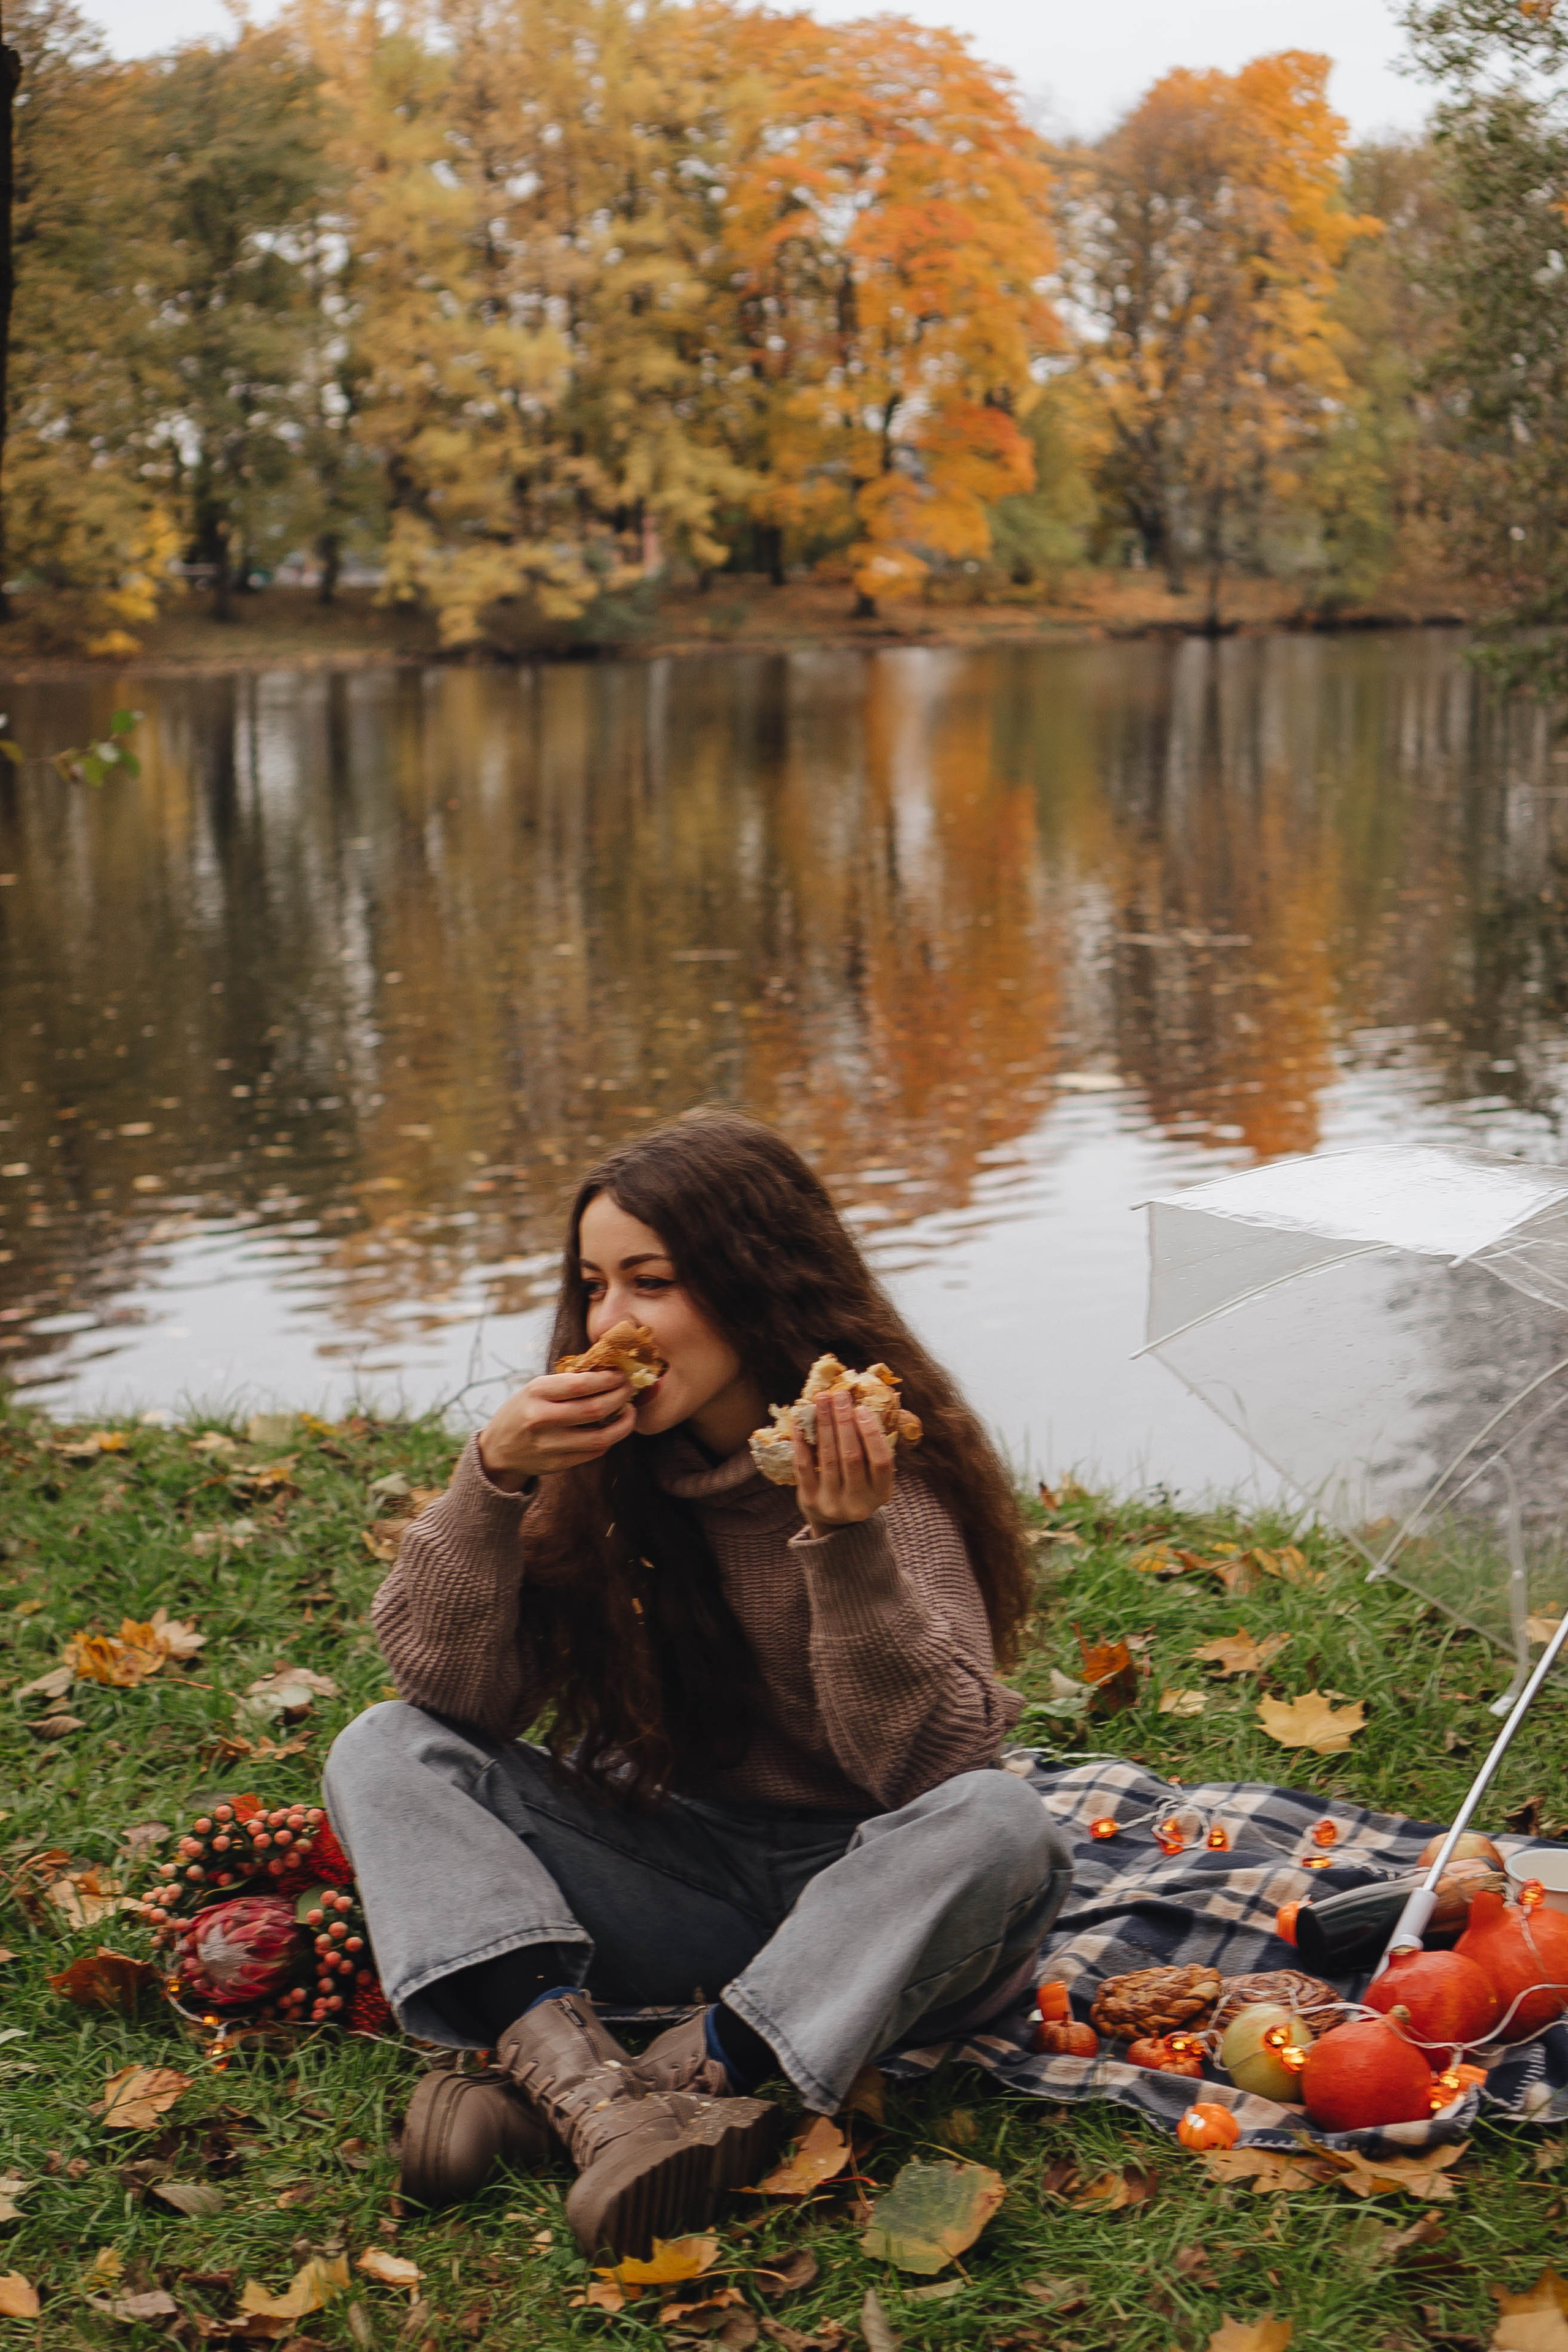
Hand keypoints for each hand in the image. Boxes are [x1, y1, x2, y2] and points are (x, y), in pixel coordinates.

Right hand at [477, 1371, 636, 1490]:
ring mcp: (550, 1445)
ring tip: (629, 1410)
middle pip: (594, 1409)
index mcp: (536, 1393)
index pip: (580, 1384)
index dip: (607, 1379)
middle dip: (620, 1396)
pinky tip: (614, 1428)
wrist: (498, 1450)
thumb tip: (609, 1371)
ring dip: (623, 1423)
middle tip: (631, 1388)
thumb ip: (567, 1382)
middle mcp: (541, 1419)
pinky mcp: (558, 1464)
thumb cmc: (523, 1411)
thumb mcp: (536, 1389)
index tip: (621, 1374)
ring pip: (600, 1437)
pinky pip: (594, 1452)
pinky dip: (610, 1438)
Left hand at [794, 1389, 894, 1537]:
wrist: (835, 1523)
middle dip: (844, 1421)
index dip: (870, 1433)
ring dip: (824, 1424)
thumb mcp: (873, 1476)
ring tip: (821, 1400)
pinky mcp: (810, 1500)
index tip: (861, 1408)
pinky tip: (800, 1421)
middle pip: (852, 1456)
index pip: (881, 1461)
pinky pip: (804, 1465)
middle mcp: (859, 1502)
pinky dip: (801, 1441)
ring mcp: (833, 1504)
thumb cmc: (858, 1486)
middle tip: (839, 1395)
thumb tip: (856, 1406)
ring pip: (828, 1458)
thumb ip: (871, 1449)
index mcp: (881, 1493)